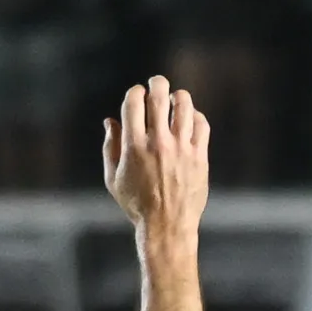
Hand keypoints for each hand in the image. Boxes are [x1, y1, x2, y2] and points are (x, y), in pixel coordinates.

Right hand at [101, 76, 209, 240]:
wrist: (167, 227)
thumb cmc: (136, 205)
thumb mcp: (114, 178)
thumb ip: (110, 146)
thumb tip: (110, 120)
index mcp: (134, 146)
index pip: (134, 101)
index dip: (135, 92)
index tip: (137, 96)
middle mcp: (158, 143)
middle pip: (159, 96)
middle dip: (156, 83)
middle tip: (156, 84)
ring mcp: (181, 149)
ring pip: (184, 106)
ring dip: (178, 97)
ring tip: (174, 99)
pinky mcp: (199, 156)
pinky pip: (201, 124)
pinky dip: (195, 116)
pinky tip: (189, 119)